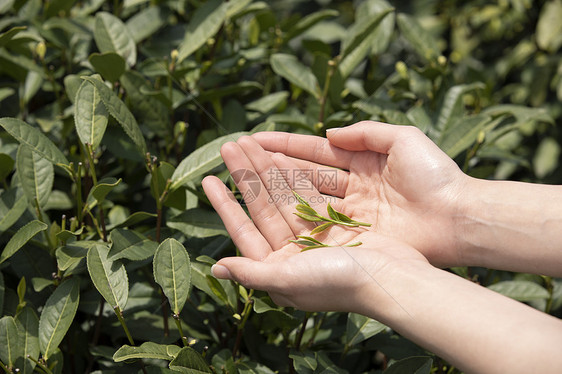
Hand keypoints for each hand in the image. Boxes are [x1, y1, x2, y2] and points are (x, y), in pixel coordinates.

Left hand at [202, 136, 427, 313]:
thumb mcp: (289, 280)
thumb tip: (216, 267)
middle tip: (228, 145)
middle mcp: (293, 253)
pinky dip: (293, 176)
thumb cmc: (341, 283)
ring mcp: (314, 237)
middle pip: (262, 207)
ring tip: (247, 143)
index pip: (244, 230)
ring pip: (283, 196)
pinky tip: (278, 156)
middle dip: (244, 176)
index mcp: (278, 268)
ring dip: (264, 171)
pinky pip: (307, 194)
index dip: (225, 204)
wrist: (396, 281)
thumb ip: (252, 274)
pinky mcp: (335, 225)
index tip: (209, 179)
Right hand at [252, 121, 468, 266]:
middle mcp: (351, 187)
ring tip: (241, 174)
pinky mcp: (352, 234)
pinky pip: (315, 221)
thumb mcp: (403, 139)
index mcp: (363, 161)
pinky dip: (291, 214)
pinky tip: (266, 208)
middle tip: (237, 153)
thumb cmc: (435, 175)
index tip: (255, 139)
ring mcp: (350, 212)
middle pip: (303, 173)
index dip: (285, 144)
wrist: (458, 218)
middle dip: (270, 164)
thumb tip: (328, 133)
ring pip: (303, 197)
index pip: (315, 151)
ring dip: (274, 186)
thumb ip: (365, 132)